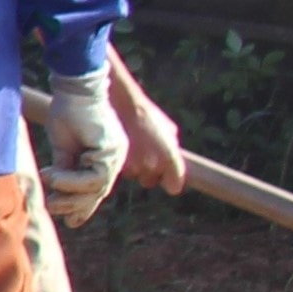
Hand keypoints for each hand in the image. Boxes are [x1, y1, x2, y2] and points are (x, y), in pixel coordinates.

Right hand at [38, 65, 125, 225]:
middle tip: (51, 208)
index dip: (82, 206)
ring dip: (70, 193)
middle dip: (75, 205)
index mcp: (105, 156)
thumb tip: (56, 190)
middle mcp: (116, 157)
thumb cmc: (67, 112)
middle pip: (99, 191)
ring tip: (50, 192)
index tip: (70, 221)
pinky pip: (95, 177)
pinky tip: (53, 177)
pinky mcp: (111, 150)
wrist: (75, 89)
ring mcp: (116, 154)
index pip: (96, 187)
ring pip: (98, 188)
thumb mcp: (63, 147)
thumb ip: (65, 168)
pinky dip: (73, 181)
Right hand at [116, 61, 189, 194]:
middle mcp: (153, 165)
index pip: (174, 186)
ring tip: (132, 147)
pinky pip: (121, 170)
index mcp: (170, 158)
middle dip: (148, 172)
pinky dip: (122, 162)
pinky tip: (123, 147)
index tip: (167, 178)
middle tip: (144, 155)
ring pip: (135, 176)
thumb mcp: (169, 130)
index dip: (170, 182)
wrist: (123, 105)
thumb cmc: (148, 115)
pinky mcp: (117, 164)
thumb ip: (172, 149)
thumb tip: (175, 161)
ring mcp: (134, 166)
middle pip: (151, 182)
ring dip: (134, 166)